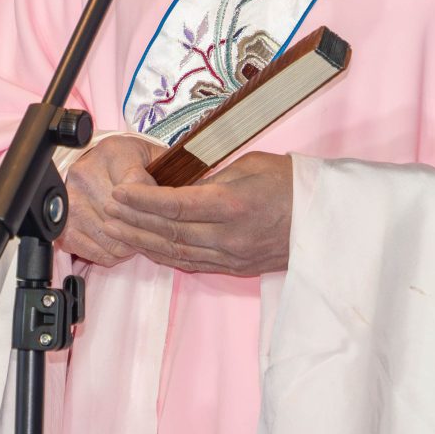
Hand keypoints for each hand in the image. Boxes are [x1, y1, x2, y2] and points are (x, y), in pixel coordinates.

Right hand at [59, 132, 160, 266]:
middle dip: (144, 230)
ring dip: (128, 246)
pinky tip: (119, 245)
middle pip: (122, 217)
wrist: (96, 164)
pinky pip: (90, 250)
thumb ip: (172, 168)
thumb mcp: (153, 155)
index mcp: (112, 152)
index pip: (136, 187)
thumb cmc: (130, 163)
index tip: (163, 210)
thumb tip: (199, 186)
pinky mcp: (64, 223)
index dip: (154, 206)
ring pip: (109, 238)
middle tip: (155, 231)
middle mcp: (86, 172)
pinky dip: (109, 254)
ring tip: (138, 237)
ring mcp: (71, 199)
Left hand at [102, 150, 294, 277]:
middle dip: (133, 221)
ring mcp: (232, 257)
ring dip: (142, 240)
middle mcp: (230, 237)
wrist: (327, 220)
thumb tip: (177, 186)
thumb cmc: (291, 184)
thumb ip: (211, 178)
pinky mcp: (235, 268)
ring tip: (116, 228)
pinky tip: (146, 245)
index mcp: (235, 205)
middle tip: (106, 209)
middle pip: (169, 231)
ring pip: (175, 252)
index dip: (142, 200)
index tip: (120, 191)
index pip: (176, 205)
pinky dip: (164, 254)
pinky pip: (191, 263)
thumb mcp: (251, 165)